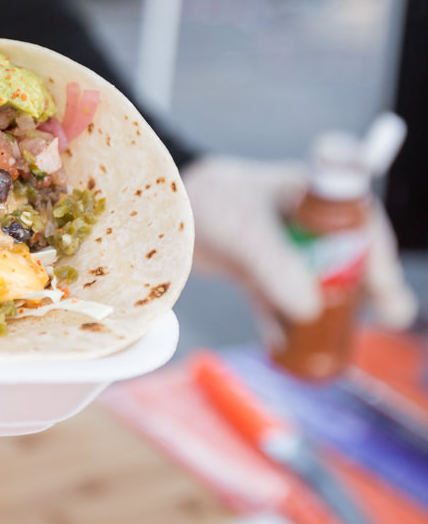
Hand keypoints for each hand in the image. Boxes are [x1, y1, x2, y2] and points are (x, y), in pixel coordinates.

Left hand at [183, 155, 417, 328]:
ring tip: (336, 345)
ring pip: (313, 285)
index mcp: (312, 196)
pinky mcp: (254, 269)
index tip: (383, 284)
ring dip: (325, 314)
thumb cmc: (209, 201)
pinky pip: (276, 301)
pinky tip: (282, 349)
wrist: (159, 207)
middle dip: (366, 289)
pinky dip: (281, 325)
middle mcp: (302, 222)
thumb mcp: (247, 232)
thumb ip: (276, 266)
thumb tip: (309, 310)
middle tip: (388, 315)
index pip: (360, 223)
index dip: (378, 253)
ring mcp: (279, 247)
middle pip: (347, 259)